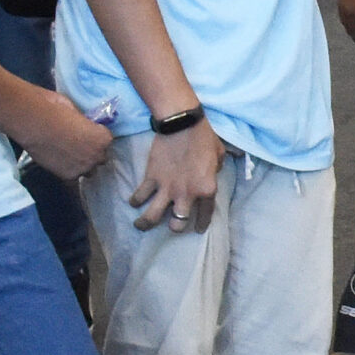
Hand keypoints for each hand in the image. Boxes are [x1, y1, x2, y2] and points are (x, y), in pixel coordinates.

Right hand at [12, 89, 112, 179]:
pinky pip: (73, 179)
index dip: (96, 138)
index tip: (87, 135)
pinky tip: (59, 163)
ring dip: (82, 164)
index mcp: (104, 138)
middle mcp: (97, 155)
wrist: (33, 121)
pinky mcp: (67, 176)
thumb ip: (85, 123)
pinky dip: (67, 171)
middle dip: (92, 153)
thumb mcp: (77, 111)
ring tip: (68, 156)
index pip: (107, 142)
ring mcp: (83, 168)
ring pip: (88, 171)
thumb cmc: (55, 109)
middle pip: (100, 158)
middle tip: (78, 146)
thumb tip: (84, 124)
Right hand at [131, 118, 224, 233]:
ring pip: (152, 216)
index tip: (199, 229)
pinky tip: (134, 202)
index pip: (205, 215)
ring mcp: (166, 188)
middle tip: (172, 225)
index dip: (202, 224)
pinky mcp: (151, 178)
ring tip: (141, 225)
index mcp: (206, 189)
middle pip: (177, 224)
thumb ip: (218, 169)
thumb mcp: (220, 155)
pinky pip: (140, 196)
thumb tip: (215, 171)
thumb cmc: (204, 137)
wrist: (182, 124)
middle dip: (175, 228)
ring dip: (145, 223)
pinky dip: (135, 200)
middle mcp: (186, 194)